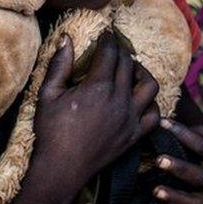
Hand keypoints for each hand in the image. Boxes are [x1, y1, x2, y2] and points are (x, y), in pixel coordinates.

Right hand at [33, 33, 160, 190]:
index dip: (108, 39)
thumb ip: (59, 64)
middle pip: (129, 64)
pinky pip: (155, 115)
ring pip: (150, 86)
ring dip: (142, 73)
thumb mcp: (47, 94)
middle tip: (113, 49)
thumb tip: (66, 38)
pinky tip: (139, 99)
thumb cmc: (50, 131)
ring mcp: (130, 119)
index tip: (104, 35)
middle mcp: (119, 100)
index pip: (110, 52)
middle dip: (122, 51)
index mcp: (98, 87)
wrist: (61, 169)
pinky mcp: (134, 136)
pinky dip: (152, 104)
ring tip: (131, 70)